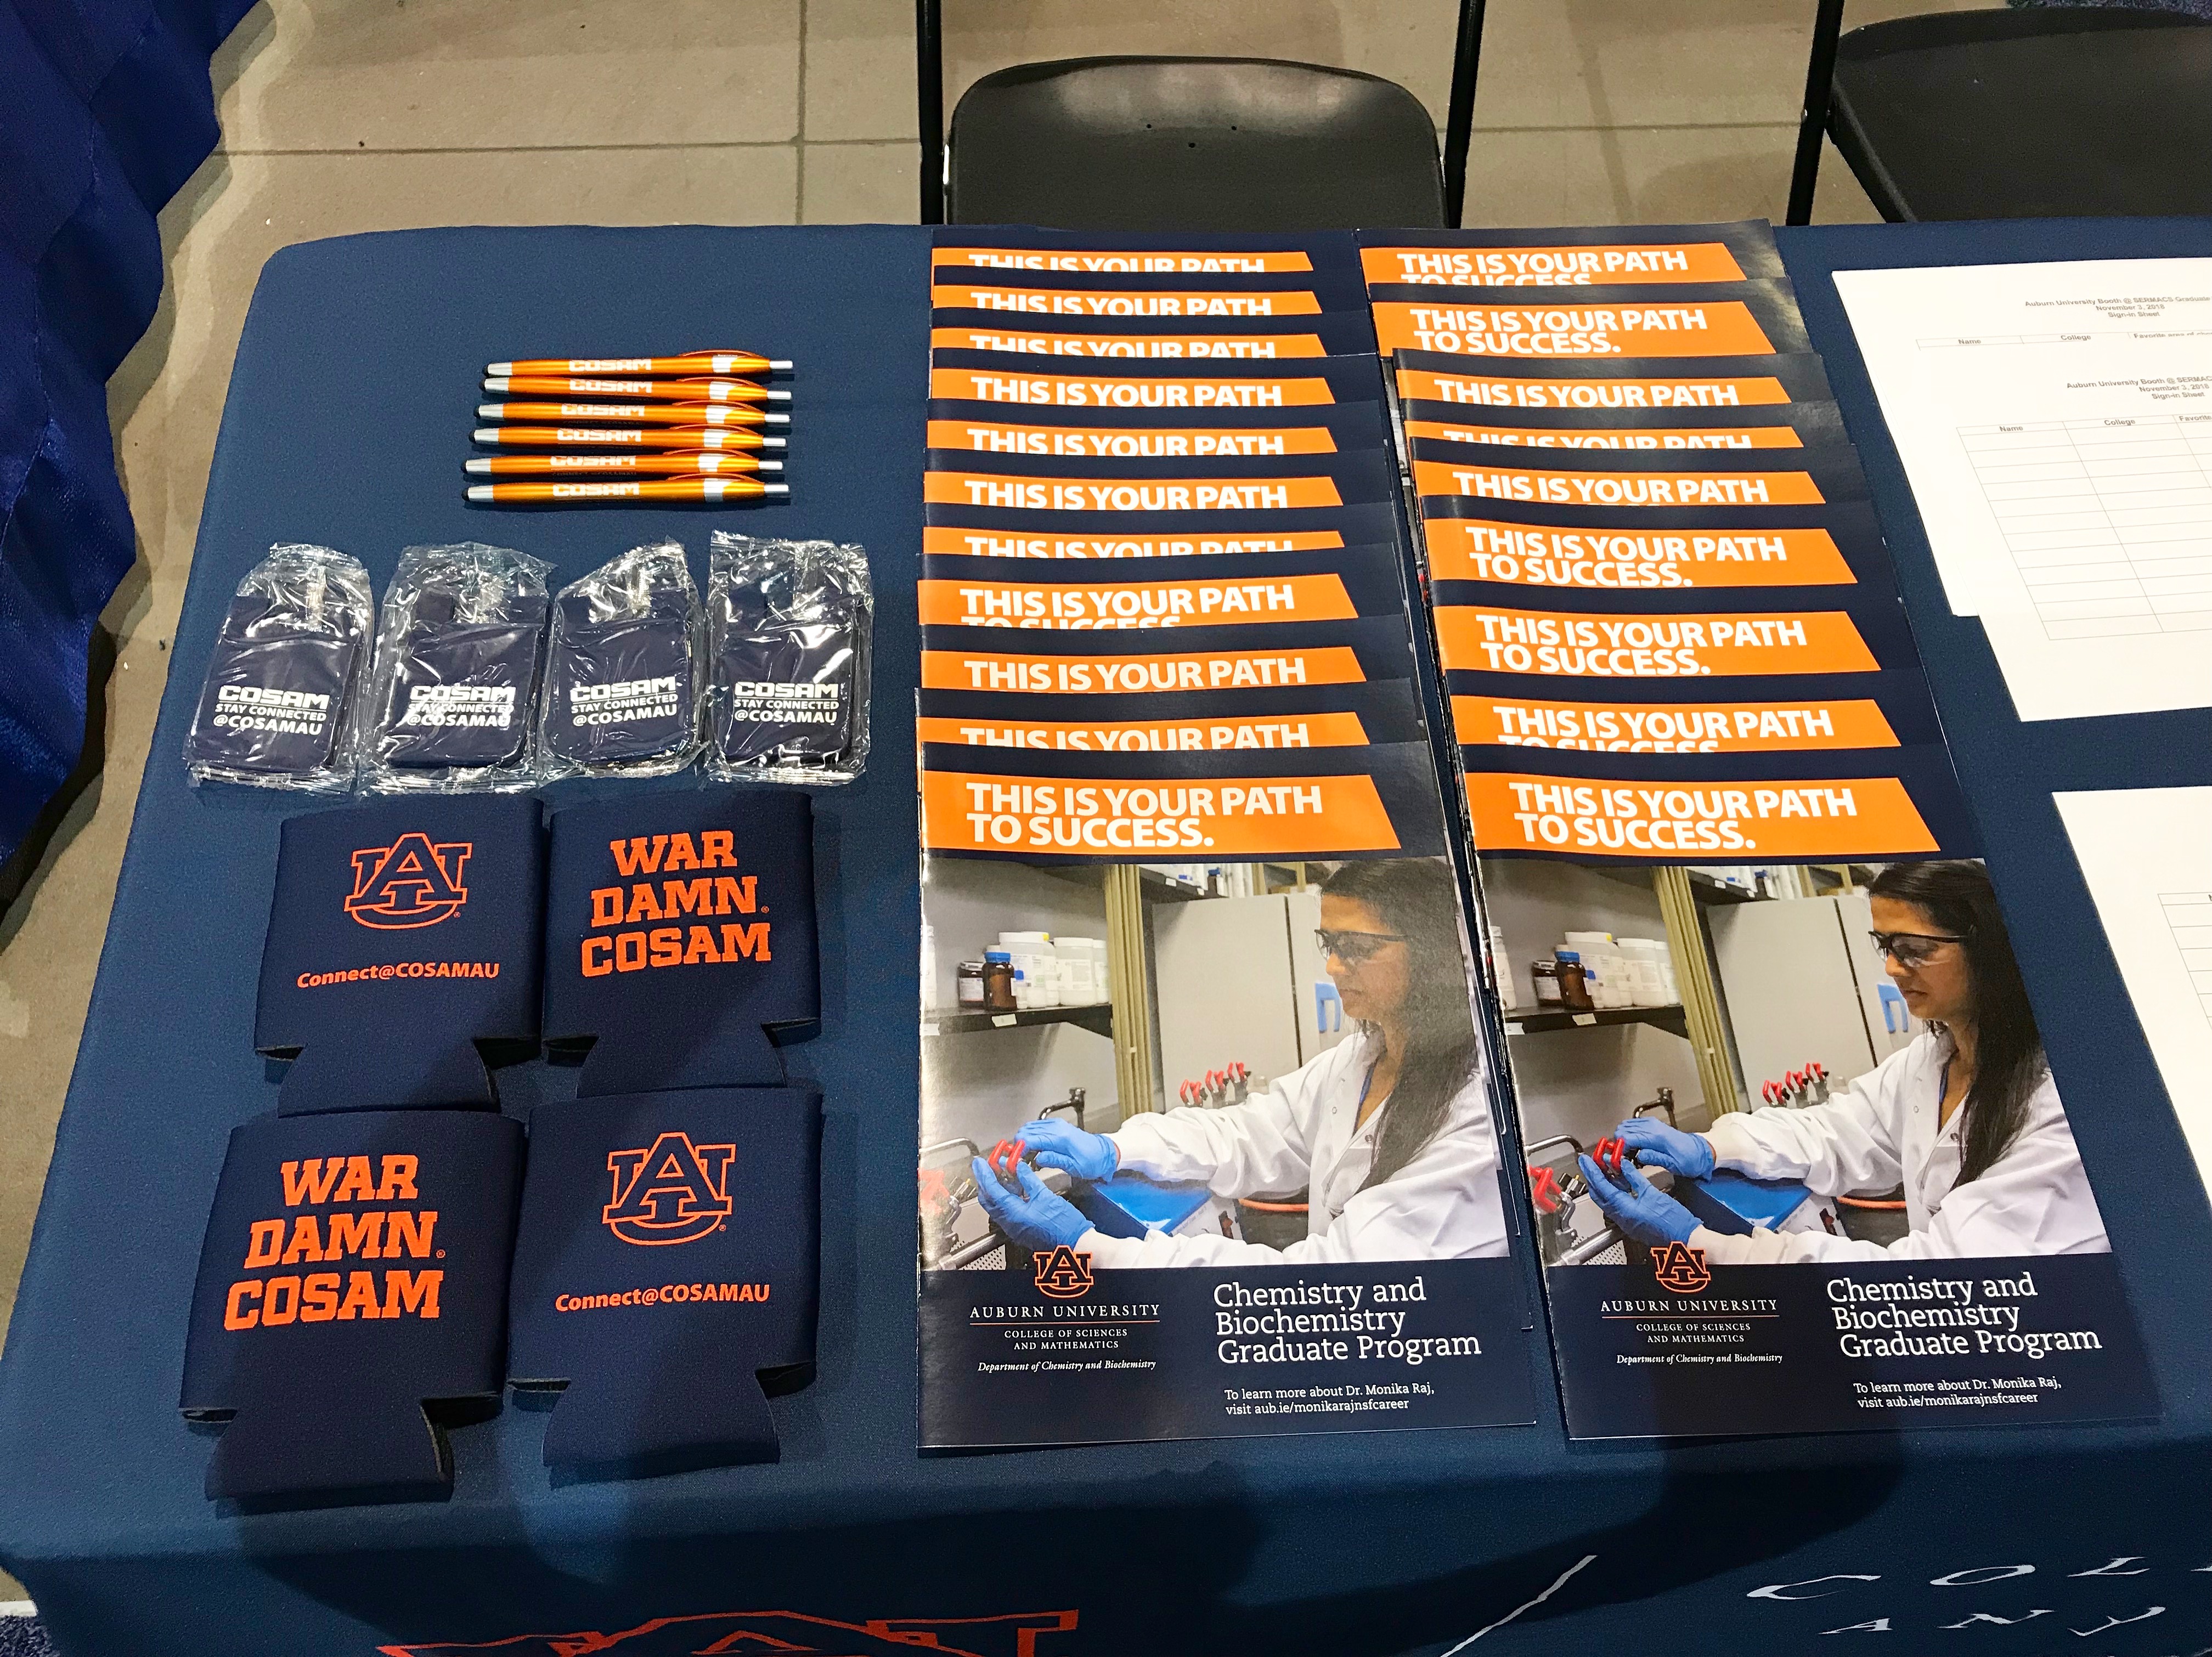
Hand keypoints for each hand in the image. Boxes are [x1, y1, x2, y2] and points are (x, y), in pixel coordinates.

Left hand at [971, 1157, 1092, 1251]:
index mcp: (1014, 1214)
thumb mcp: (1045, 1196)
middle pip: (989, 1200)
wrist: (1075, 1242)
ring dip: (996, 1188)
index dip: (984, 1174)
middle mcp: (1010, 1223)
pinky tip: (1013, 1186)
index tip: (980, 1163)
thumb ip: (1029, 1179)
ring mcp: (1014, 1227)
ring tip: (1000, 1172)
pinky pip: (1007, 1211)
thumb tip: (1018, 1166)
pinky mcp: (1021, 1228)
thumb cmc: (1065, 1225)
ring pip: (997, 1205)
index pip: (991, 1191)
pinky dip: (1006, 1197)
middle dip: (985, 1181)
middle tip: (985, 1166)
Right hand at [1017, 1118, 1118, 1182]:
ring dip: (1024, 1140)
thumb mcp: (1073, 1166)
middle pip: (1026, 1131)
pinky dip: (1030, 1136)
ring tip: (1026, 1155)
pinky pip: (1036, 1127)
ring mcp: (1056, 1124)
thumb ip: (1053, 1160)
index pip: (1031, 1139)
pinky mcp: (1056, 1125)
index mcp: (1060, 1138)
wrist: (1104, 1153)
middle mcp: (1057, 1127)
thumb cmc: (1092, 1161)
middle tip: (1019, 1159)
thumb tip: (1036, 1158)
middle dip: (1019, 1145)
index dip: (1019, 1149)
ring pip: (1029, 1127)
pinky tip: (1033, 1148)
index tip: (1014, 1159)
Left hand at [1580, 1155, 1700, 1245]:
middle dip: (1593, 1177)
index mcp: (1624, 1210)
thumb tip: (1623, 1165)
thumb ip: (1635, 1178)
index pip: (1601, 1187)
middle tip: (1590, 1163)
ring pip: (1607, 1200)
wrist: (1685, 1239)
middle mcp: (1621, 1218)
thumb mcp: (1652, 1193)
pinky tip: (1617, 1182)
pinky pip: (1617, 1206)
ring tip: (1602, 1168)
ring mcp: (1625, 1222)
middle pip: (1599, 1195)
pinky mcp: (1631, 1223)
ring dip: (1603, 1184)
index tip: (1585, 1160)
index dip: (1592, 1171)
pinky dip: (1614, 1193)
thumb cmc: (1674, 1221)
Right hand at [1616, 1117, 1714, 1178]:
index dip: (1619, 1148)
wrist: (1700, 1151)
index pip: (1628, 1137)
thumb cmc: (1689, 1159)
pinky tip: (1633, 1145)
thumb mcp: (1673, 1164)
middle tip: (1621, 1157)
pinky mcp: (1652, 1124)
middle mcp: (1653, 1126)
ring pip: (1625, 1125)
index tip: (1617, 1158)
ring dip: (1622, 1138)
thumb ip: (1654, 1158)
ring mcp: (1652, 1123)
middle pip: (1623, 1129)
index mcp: (1658, 1137)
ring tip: (1628, 1153)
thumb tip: (1638, 1156)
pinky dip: (1628, 1134)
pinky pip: (1632, 1124)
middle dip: (1618, 1143)